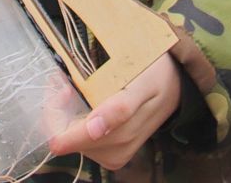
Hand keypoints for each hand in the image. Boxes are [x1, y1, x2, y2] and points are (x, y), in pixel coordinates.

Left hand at [47, 53, 182, 170]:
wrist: (174, 84)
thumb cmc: (155, 75)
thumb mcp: (142, 83)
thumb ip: (120, 108)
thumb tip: (94, 130)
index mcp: (120, 135)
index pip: (65, 138)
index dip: (56, 111)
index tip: (61, 86)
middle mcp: (114, 151)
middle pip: (65, 138)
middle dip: (59, 109)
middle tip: (66, 83)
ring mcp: (112, 155)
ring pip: (70, 139)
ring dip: (66, 113)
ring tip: (76, 89)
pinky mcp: (111, 154)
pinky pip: (80, 139)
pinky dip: (74, 119)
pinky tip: (85, 101)